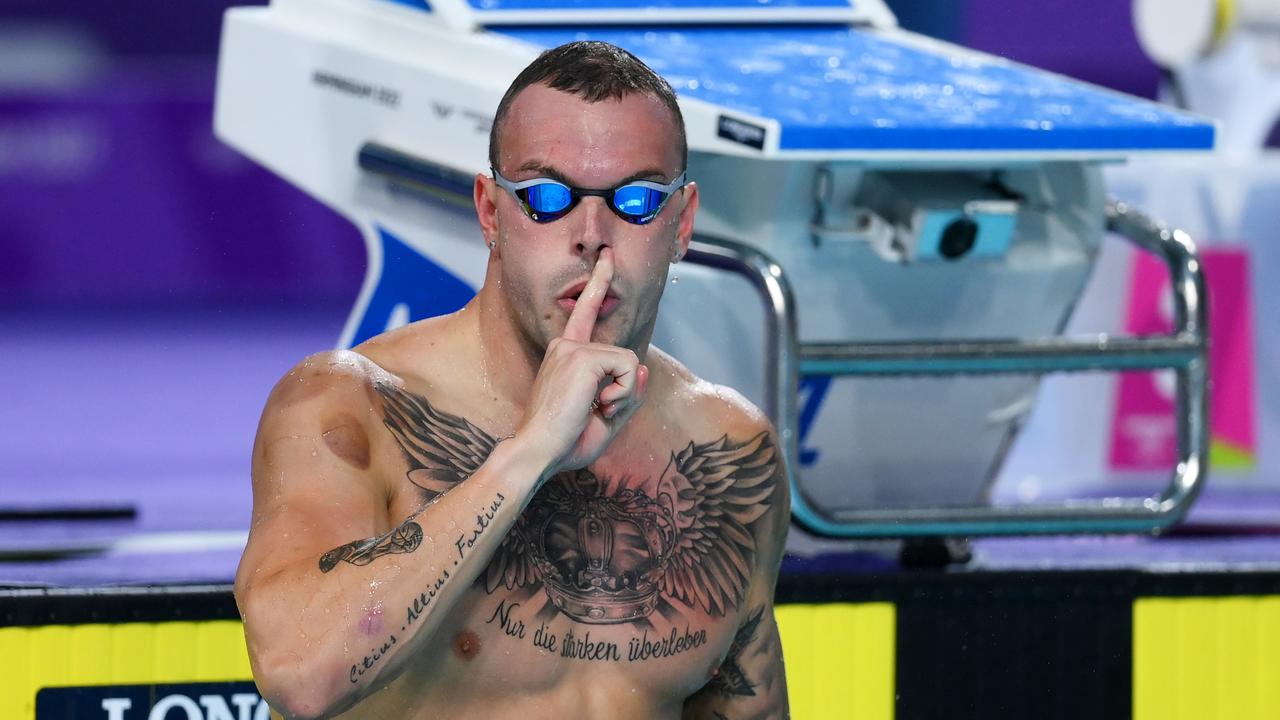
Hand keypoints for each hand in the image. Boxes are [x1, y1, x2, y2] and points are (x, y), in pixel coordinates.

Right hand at [515, 248, 649, 475]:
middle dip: (626, 392)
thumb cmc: (564, 443)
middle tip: (600, 413)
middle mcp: (565, 345)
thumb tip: (644, 368)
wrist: (537, 453)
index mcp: (564, 356)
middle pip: (624, 355)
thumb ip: (627, 395)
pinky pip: (629, 367)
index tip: (607, 258)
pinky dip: (624, 392)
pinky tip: (600, 406)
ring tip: (598, 411)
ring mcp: (572, 348)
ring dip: (624, 394)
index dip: (599, 283)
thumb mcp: (605, 420)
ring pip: (630, 362)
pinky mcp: (582, 356)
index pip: (584, 312)